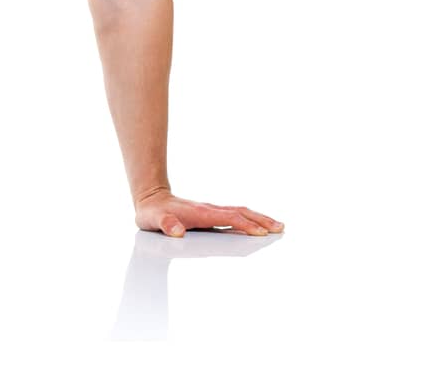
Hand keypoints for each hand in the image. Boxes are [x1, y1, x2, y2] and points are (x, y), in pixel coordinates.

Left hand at [134, 187, 283, 237]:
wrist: (150, 199)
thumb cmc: (152, 212)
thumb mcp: (153, 220)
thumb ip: (165, 225)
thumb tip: (176, 232)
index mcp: (201, 213)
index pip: (228, 218)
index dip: (244, 225)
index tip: (261, 233)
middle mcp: (209, 210)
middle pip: (241, 213)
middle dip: (261, 220)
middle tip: (281, 228)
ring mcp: (211, 212)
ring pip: (240, 213)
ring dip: (259, 219)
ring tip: (278, 227)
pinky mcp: (211, 215)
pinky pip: (235, 216)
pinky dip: (250, 220)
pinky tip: (257, 228)